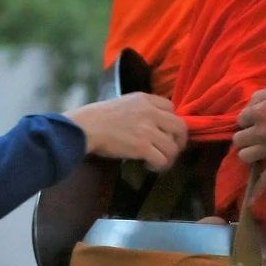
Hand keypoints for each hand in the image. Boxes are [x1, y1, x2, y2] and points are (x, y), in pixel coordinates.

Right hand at [68, 92, 187, 169]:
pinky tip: (149, 166)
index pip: (172, 108)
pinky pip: (162, 159)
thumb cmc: (97, 117)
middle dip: (180, 141)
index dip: (172, 122)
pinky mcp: (142, 147)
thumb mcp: (123, 103)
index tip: (167, 132)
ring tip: (158, 162)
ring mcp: (148, 130)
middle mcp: (151, 112)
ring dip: (168, 157)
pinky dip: (158, 166)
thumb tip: (151, 124)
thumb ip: (140, 110)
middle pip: (180, 127)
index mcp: (145, 99)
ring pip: (173, 147)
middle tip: (172, 150)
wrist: (85, 127)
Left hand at [232, 85, 265, 195]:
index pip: (240, 120)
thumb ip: (258, 96)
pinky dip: (258, 190)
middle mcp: (260, 132)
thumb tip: (248, 109)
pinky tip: (251, 202)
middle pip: (238, 140)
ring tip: (257, 151)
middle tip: (256, 135)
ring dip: (249, 153)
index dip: (248, 119)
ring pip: (245, 157)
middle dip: (245, 136)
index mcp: (258, 112)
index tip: (258, 119)